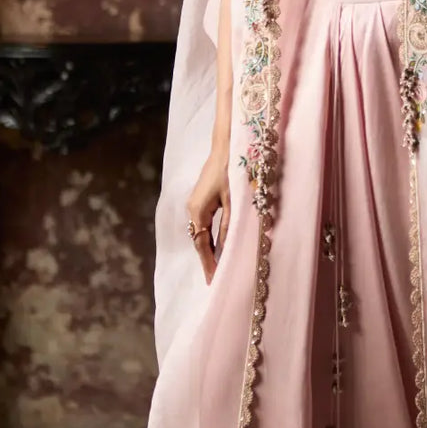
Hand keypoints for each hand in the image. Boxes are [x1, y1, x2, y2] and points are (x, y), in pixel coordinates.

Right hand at [186, 146, 230, 285]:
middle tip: (214, 279)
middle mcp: (192, 209)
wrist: (226, 146)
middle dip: (207, 260)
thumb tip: (226, 249)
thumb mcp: (234, 201)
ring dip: (207, 250)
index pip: (201, 244)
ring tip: (216, 268)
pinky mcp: (200, 200)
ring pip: (200, 233)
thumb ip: (229, 225)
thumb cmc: (232, 170)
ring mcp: (194, 204)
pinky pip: (203, 225)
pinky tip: (216, 246)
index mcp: (198, 210)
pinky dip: (209, 238)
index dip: (208, 264)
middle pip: (199, 241)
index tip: (212, 280)